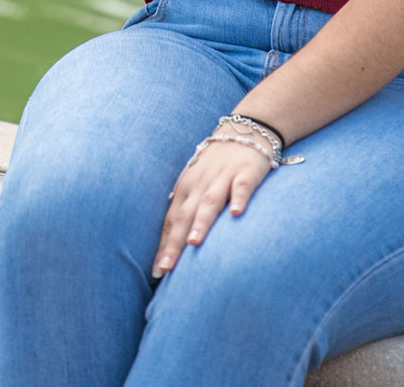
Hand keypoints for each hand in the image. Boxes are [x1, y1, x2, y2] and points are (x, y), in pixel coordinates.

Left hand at [153, 136, 271, 275]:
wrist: (244, 131)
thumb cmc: (217, 164)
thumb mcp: (196, 182)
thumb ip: (185, 207)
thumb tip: (169, 239)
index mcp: (186, 189)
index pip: (171, 220)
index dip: (164, 245)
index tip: (157, 271)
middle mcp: (200, 184)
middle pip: (185, 216)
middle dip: (175, 243)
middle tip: (167, 268)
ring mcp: (223, 177)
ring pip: (209, 202)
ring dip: (201, 222)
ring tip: (194, 243)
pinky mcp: (246, 172)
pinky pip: (242, 186)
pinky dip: (239, 198)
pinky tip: (236, 213)